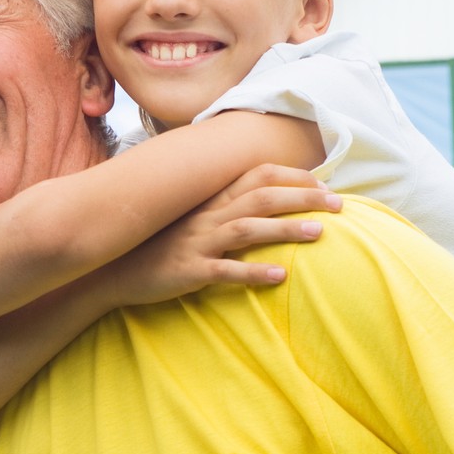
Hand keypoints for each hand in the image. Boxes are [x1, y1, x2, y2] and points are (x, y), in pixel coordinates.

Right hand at [101, 164, 341, 307]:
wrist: (114, 271)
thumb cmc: (158, 246)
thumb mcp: (190, 219)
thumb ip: (220, 207)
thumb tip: (257, 201)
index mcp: (209, 201)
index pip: (256, 176)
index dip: (292, 176)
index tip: (324, 183)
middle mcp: (206, 217)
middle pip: (261, 197)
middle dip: (302, 197)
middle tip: (339, 204)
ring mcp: (197, 243)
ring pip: (248, 229)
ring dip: (286, 229)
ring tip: (319, 233)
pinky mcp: (189, 271)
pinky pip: (224, 271)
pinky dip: (253, 273)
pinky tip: (280, 277)